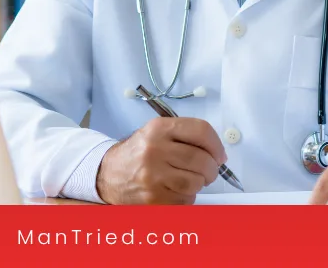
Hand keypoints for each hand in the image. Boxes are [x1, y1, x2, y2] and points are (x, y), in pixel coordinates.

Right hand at [95, 117, 225, 204]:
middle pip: (202, 160)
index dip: (217, 145)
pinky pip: (185, 199)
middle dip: (212, 169)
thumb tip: (219, 154)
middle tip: (208, 171)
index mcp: (159, 128)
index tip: (220, 155)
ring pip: (196, 182)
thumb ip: (187, 136)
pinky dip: (186, 197)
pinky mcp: (153, 198)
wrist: (108, 174)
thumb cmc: (139, 153)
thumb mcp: (157, 133)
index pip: (201, 130)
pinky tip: (175, 190)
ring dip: (198, 184)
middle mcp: (155, 150)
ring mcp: (153, 176)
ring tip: (187, 180)